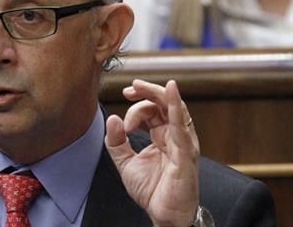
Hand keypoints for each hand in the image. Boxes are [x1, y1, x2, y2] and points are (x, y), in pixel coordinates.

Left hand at [105, 79, 198, 226]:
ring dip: (158, 93)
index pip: (151, 110)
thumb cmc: (152, 190)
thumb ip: (116, 142)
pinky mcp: (186, 152)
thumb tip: (112, 118)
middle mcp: (175, 135)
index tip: (122, 125)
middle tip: (131, 87)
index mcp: (162, 135)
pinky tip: (170, 92)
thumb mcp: (126, 163)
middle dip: (147, 91)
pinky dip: (176, 106)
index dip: (135, 108)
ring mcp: (182, 142)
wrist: (164, 215)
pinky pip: (181, 125)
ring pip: (175, 108)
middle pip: (164, 103)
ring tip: (141, 85)